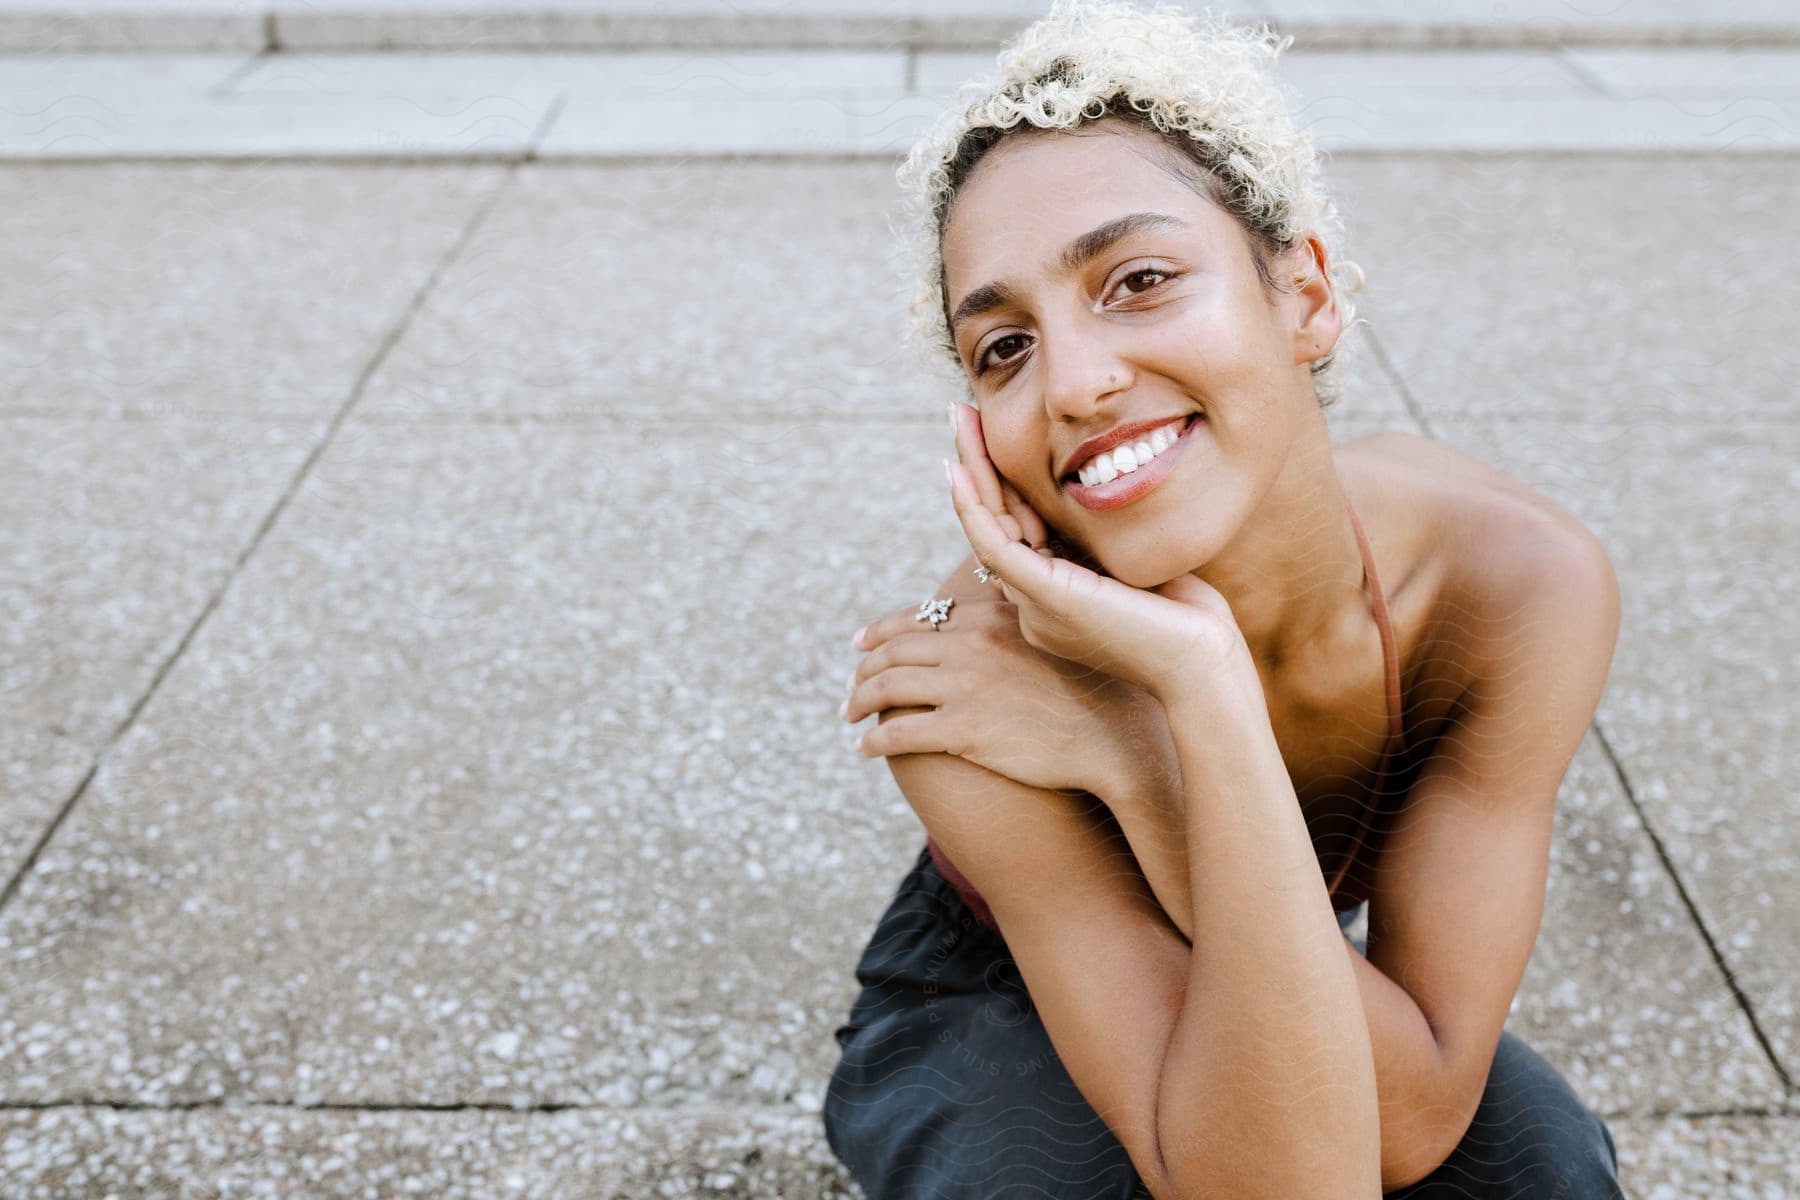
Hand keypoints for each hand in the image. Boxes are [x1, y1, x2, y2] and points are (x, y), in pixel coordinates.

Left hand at [840, 591, 1166, 798]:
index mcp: (990, 618)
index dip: (880, 631)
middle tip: (849, 688)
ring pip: (887, 688)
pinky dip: (873, 740)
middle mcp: (972, 645)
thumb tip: (993, 606)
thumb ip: (1016, 619)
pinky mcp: (963, 729)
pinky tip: (864, 749)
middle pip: (893, 652)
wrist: (1113, 738)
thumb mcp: (1053, 635)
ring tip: (848, 717)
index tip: (860, 644)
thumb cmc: (1091, 692)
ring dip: (858, 702)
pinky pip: (899, 732)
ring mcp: (965, 686)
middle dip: (862, 671)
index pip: (917, 617)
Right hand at [943, 403, 1254, 704]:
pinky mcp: (1045, 598)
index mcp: (1054, 598)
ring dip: (969, 471)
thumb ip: (1102, 537)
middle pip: (994, 524)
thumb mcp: (1133, 562)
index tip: (995, 433)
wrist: (1201, 665)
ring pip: (986, 529)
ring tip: (958, 419)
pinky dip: (973, 506)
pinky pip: (995, 546)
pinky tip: (960, 468)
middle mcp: (1034, 604)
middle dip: (976, 465)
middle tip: (961, 412)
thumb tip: (1096, 487)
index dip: (1002, 480)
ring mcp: (1035, 604)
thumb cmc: (1186, 618)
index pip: (1018, 530)